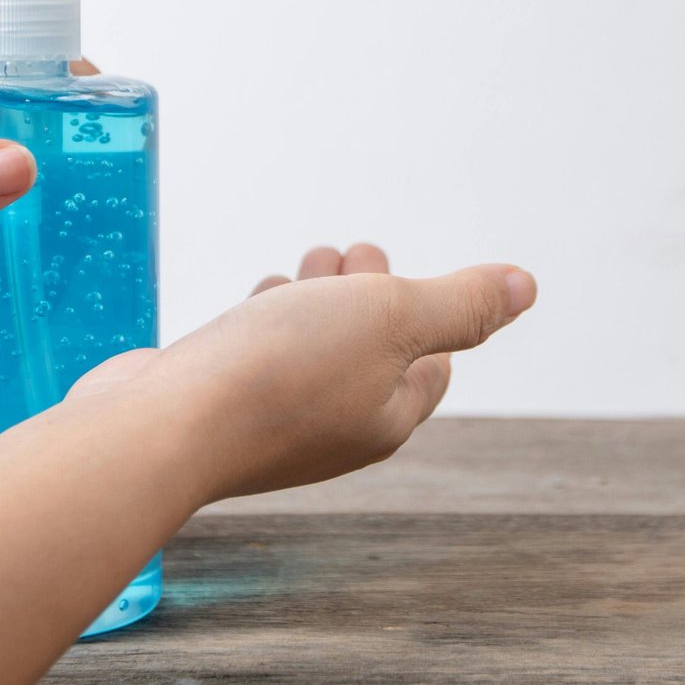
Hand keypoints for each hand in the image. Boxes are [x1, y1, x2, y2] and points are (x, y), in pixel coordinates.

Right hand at [69, 244, 538, 502]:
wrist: (158, 430)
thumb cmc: (281, 372)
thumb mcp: (392, 316)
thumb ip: (460, 303)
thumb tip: (526, 286)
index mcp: (386, 418)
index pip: (432, 367)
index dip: (431, 314)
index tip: (405, 277)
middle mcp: (332, 430)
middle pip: (370, 353)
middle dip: (370, 294)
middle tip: (356, 255)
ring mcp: (272, 422)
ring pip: (312, 348)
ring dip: (319, 299)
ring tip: (312, 265)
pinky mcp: (219, 404)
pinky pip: (259, 355)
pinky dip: (269, 316)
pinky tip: (263, 293)